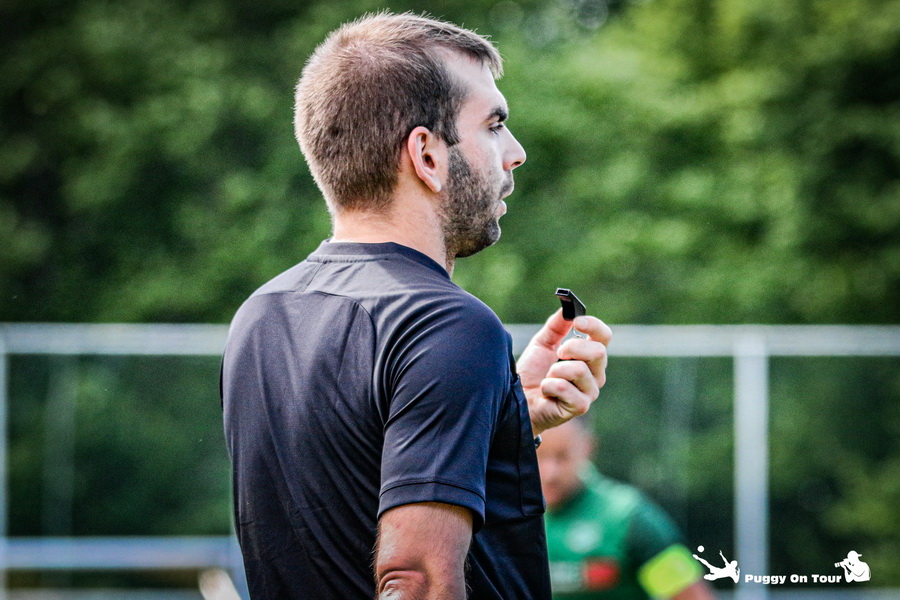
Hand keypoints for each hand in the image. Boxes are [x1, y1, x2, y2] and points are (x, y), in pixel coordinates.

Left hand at [517, 309, 610, 435]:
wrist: (519, 399)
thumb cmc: (533, 373)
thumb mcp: (542, 344)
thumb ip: (555, 327)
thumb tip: (566, 309)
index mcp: (590, 357)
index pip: (604, 337)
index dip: (593, 325)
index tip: (577, 321)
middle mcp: (596, 374)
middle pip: (599, 352)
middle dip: (573, 348)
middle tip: (558, 352)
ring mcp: (590, 392)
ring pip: (579, 370)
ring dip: (555, 371)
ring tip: (547, 377)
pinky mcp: (580, 407)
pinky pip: (565, 388)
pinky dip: (549, 386)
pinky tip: (545, 391)